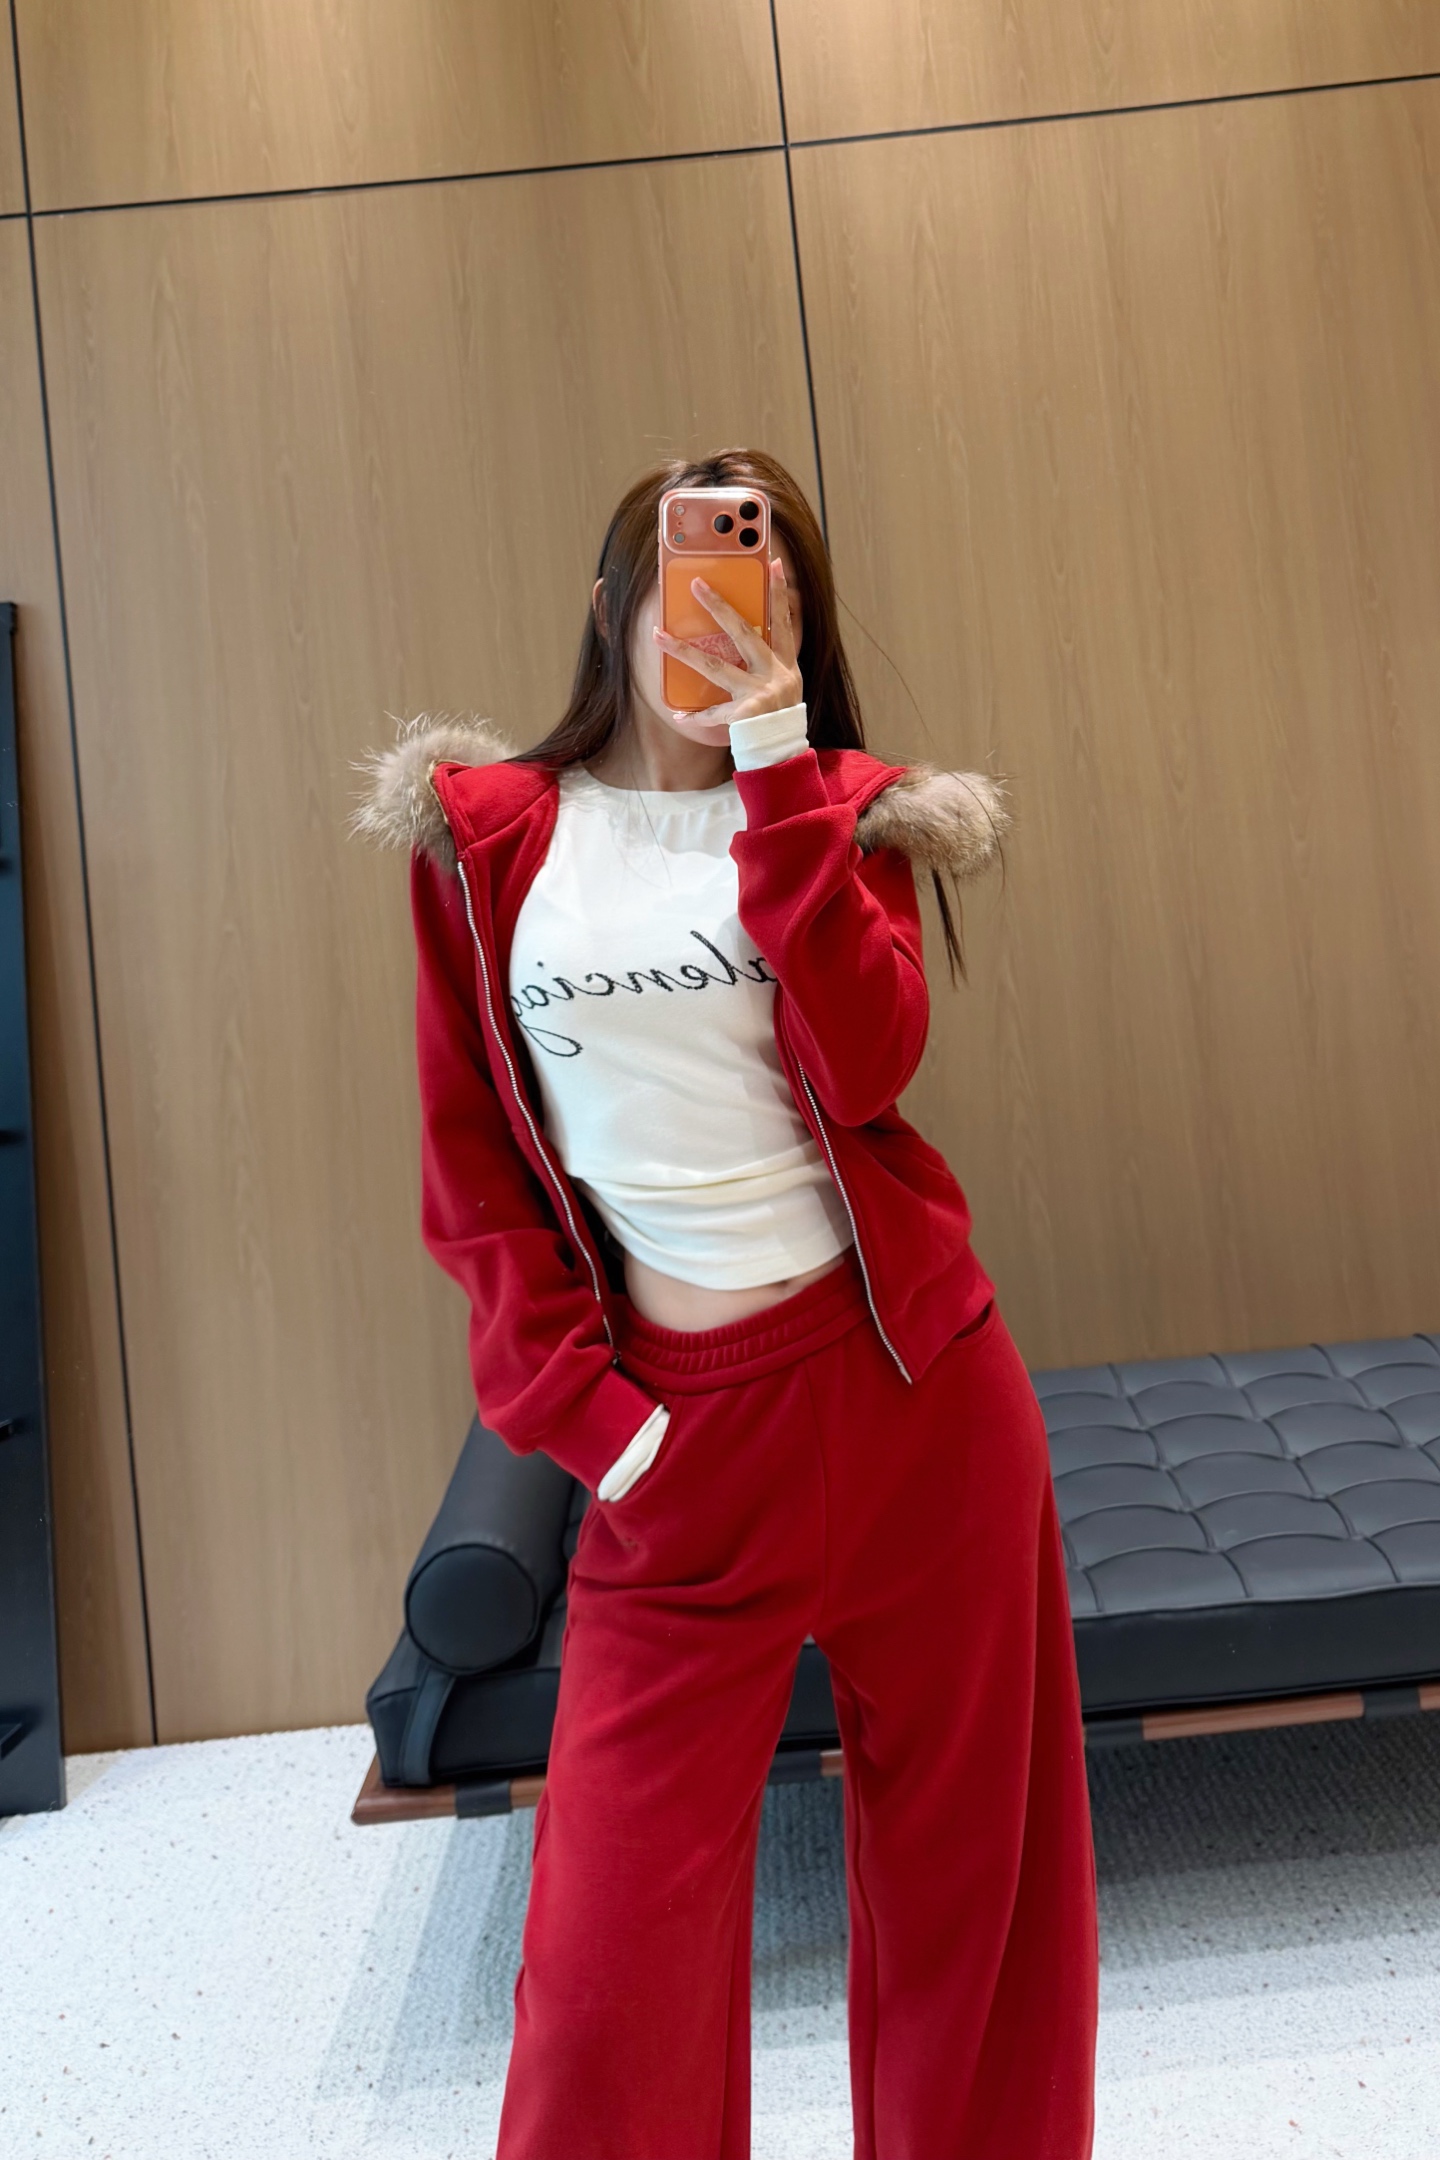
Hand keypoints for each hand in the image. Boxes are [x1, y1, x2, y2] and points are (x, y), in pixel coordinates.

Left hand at [653, 557, 803, 745]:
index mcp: (786, 665)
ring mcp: (759, 695)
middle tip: (697, 584)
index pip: (783, 622)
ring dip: (683, 651)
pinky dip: (696, 717)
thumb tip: (745, 631)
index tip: (774, 563)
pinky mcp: (745, 716)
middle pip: (742, 633)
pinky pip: (713, 714)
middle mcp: (774, 675)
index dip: (780, 593)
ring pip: (714, 667)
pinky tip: (678, 715)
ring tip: (657, 635)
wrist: (784, 755)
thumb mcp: (784, 686)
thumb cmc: (778, 718)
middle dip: (719, 606)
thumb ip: (768, 662)